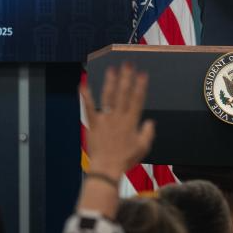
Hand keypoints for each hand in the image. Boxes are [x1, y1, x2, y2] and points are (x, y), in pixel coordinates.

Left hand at [79, 63, 155, 180]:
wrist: (106, 168)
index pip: (137, 100)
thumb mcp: (143, 148)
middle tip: (128, 64)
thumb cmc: (125, 160)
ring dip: (110, 82)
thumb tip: (150, 122)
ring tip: (112, 69)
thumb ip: (148, 133)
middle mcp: (118, 118)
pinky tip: (83, 84)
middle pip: (123, 94)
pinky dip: (86, 96)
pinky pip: (89, 108)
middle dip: (126, 78)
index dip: (140, 86)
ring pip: (108, 97)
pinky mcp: (93, 124)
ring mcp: (105, 120)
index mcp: (131, 122)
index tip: (143, 74)